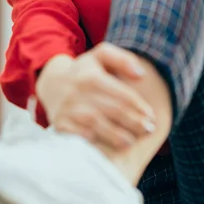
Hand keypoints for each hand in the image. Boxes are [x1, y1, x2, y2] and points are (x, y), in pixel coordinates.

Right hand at [36, 42, 155, 149]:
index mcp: (92, 76)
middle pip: (112, 110)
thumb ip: (123, 60)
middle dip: (134, 122)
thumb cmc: (84, 70)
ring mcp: (68, 109)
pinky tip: (106, 148)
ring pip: (97, 124)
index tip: (151, 116)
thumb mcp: (101, 55)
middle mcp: (79, 93)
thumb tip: (141, 75)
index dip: (139, 107)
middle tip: (148, 131)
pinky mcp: (59, 123)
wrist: (51, 82)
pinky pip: (78, 135)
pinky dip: (93, 141)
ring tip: (131, 141)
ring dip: (117, 135)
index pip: (122, 95)